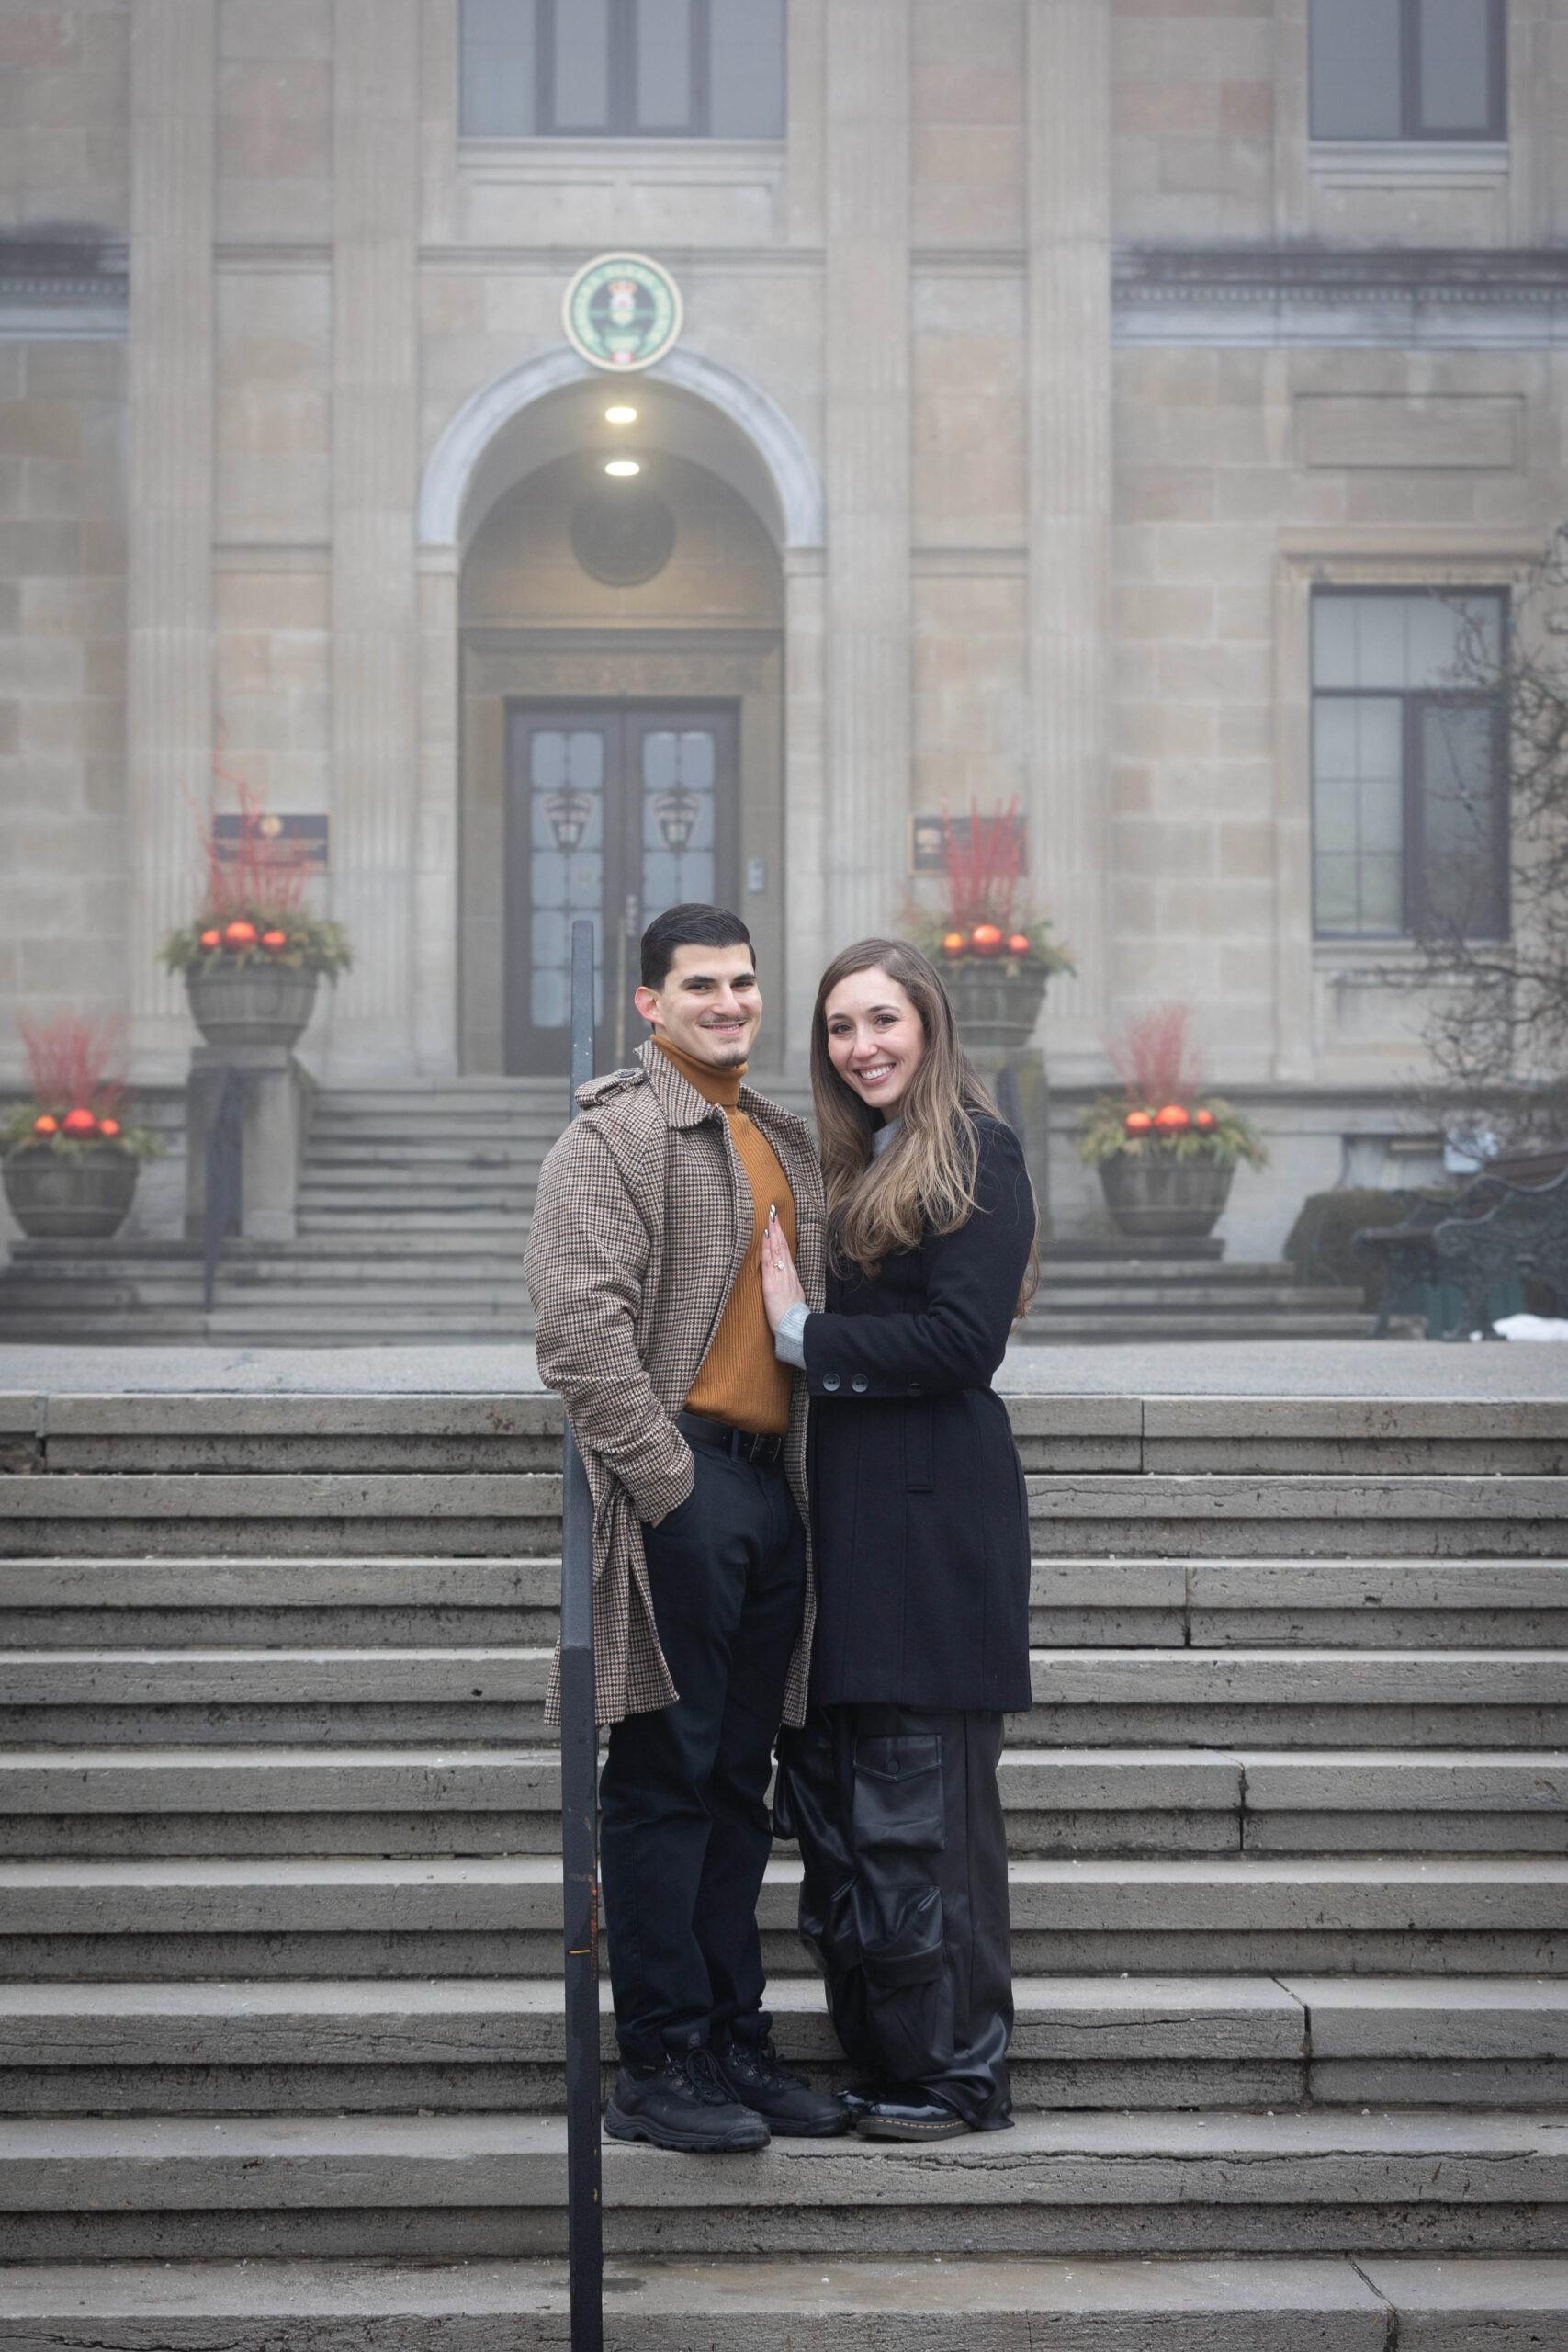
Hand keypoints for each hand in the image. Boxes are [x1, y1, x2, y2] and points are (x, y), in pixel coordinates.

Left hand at [760, 1203, 805, 1332]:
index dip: (781, 1237)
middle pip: (782, 1246)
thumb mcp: (794, 1297)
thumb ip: (789, 1287)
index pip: (785, 1252)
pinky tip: (765, 1236)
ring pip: (776, 1249)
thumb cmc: (793, 1316)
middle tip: (773, 1211)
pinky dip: (767, 1247)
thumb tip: (786, 1282)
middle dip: (777, 1228)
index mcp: (791, 1276)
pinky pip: (769, 1261)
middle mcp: (787, 1272)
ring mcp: (780, 1276)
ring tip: (769, 1217)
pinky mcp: (771, 1282)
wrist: (796, 1327)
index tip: (777, 1223)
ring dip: (772, 1232)